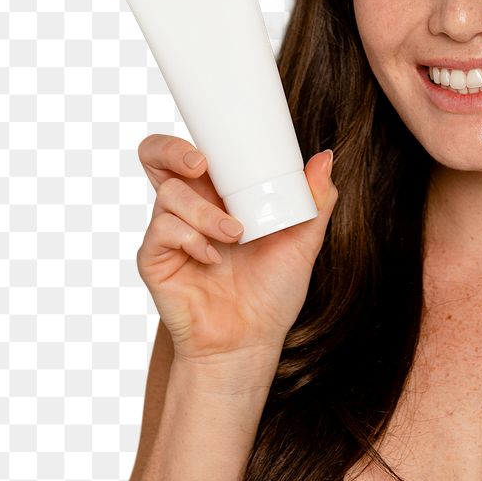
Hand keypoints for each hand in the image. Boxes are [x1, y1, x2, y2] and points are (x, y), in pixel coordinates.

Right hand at [135, 134, 336, 363]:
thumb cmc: (272, 292)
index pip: (192, 152)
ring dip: (205, 212)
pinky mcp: (155, 259)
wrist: (250, 341)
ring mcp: (169, 233)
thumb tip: (326, 156)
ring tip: (235, 235)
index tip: (214, 146)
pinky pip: (163, 231)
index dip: (193, 138)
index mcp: (219, 196)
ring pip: (168, 194)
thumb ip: (316, 200)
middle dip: (172, 151)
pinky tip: (214, 258)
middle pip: (157, 158)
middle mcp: (189, 208)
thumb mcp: (304, 241)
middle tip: (201, 166)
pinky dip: (193, 239)